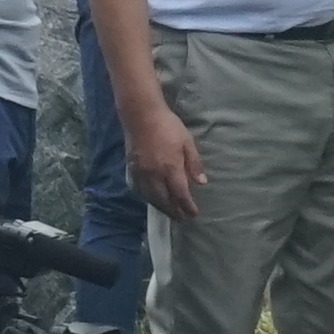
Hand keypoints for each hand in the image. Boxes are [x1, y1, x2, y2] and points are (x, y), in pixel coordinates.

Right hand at [122, 101, 206, 222]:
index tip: (193, 214)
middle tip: (181, 218)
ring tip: (169, 212)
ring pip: (151, 198)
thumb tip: (201, 183)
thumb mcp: (187, 142)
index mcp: (171, 168)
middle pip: (164, 200)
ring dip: (161, 208)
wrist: (141, 115)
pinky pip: (140, 190)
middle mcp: (155, 175)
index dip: (187, 206)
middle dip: (173, 211)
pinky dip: (148, 198)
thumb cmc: (168, 126)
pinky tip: (153, 199)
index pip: (180, 194)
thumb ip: (194, 163)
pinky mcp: (132, 169)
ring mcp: (141, 173)